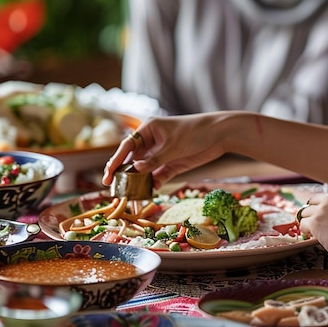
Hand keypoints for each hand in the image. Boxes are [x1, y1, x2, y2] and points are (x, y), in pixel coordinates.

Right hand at [102, 113, 228, 188]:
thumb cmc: (194, 132)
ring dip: (139, 182)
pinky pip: (158, 176)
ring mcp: (162, 154)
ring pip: (145, 171)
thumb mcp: (172, 146)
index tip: (107, 176)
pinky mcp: (172, 164)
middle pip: (133, 160)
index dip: (115, 161)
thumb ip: (154, 159)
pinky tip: (152, 190)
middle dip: (125, 175)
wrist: (220, 135)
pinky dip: (154, 183)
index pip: (126, 146)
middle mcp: (152, 142)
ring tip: (132, 196)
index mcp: (148, 130)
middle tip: (115, 190)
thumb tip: (135, 170)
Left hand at [298, 186, 327, 268]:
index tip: (327, 217)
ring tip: (318, 233)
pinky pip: (302, 224)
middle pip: (312, 202)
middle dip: (314, 213)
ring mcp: (322, 209)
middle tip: (319, 225)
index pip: (326, 197)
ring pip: (305, 213)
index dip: (325, 208)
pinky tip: (314, 237)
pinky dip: (306, 231)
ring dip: (310, 222)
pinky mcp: (315, 222)